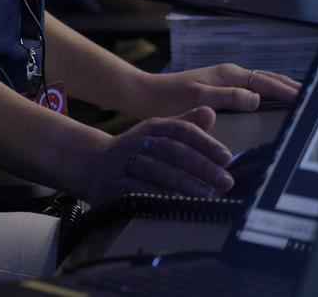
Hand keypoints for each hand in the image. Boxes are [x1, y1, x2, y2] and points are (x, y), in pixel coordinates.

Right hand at [77, 106, 233, 205]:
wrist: (90, 164)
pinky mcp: (112, 185)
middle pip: (174, 151)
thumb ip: (185, 124)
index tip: (227, 158)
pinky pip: (138, 191)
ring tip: (209, 197)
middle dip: (202, 167)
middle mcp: (139, 141)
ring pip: (158, 172)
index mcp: (153, 126)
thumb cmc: (136, 149)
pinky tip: (178, 206)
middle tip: (226, 182)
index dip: (206, 143)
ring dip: (185, 185)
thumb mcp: (159, 132)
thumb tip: (210, 112)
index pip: (183, 130)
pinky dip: (158, 198)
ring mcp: (124, 163)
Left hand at [135, 65, 300, 116]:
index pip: (267, 82)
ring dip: (281, 87)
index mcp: (230, 74)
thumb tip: (257, 98)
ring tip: (301, 96)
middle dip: (291, 85)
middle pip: (269, 77)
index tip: (308, 98)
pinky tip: (270, 99)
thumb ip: (228, 97)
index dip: (288, 91)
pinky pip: (252, 87)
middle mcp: (231, 73)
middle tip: (316, 96)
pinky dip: (268, 91)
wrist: (148, 94)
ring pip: (262, 80)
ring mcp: (226, 78)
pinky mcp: (220, 86)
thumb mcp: (199, 98)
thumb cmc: (171, 98)